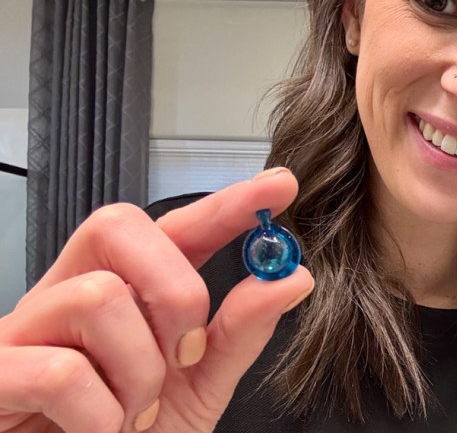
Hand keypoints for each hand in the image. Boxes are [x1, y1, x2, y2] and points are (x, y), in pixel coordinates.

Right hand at [0, 167, 313, 432]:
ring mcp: (24, 332)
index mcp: (124, 296)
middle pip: (119, 226)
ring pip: (96, 296)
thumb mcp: (196, 387)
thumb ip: (239, 334)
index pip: (175, 230)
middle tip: (185, 356)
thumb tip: (290, 278)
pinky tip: (100, 430)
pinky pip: (57, 370)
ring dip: (138, 371)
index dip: (225, 205)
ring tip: (134, 413)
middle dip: (174, 291)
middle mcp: (69, 298)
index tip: (277, 187)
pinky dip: (100, 414)